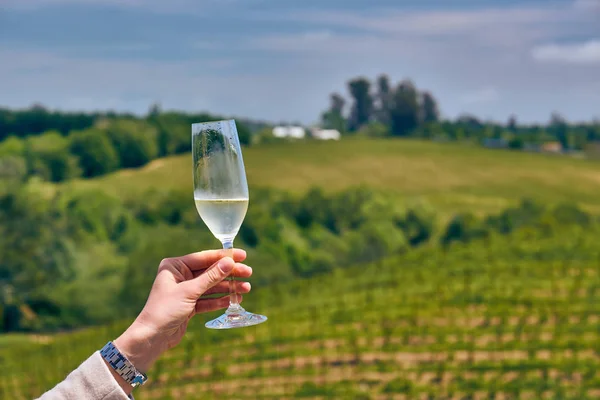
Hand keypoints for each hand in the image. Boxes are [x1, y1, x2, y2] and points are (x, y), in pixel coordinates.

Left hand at [109, 249, 251, 392]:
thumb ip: (211, 277)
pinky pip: (208, 299)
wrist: (151, 338)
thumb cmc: (165, 310)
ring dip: (228, 288)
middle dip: (229, 273)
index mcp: (174, 266)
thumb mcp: (189, 291)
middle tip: (248, 273)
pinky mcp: (189, 305)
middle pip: (210, 271)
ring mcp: (185, 290)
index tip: (242, 255)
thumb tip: (229, 262)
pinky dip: (220, 300)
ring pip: (211, 286)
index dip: (224, 256)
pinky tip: (234, 299)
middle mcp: (180, 276)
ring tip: (246, 288)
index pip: (204, 258)